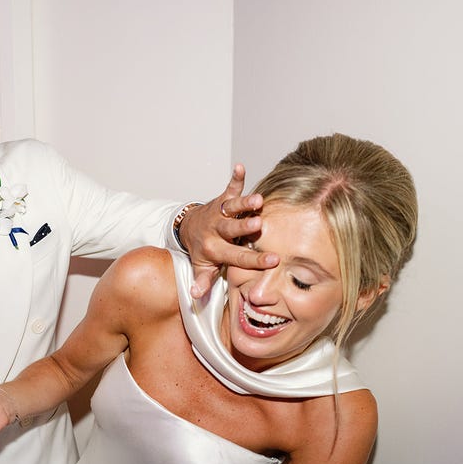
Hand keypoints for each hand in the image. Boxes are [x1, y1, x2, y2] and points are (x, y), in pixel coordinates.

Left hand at [176, 164, 277, 297]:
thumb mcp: (201, 268)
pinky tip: (239, 167)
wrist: (189, 228)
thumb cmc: (202, 250)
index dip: (254, 260)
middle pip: (231, 229)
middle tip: (258, 225)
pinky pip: (229, 188)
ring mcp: (219, 213)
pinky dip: (234, 178)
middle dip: (244, 227)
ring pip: (232, 208)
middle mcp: (216, 230)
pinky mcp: (221, 199)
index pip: (236, 257)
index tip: (274, 261)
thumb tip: (195, 296)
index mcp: (214, 250)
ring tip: (258, 199)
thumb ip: (202, 281)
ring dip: (244, 203)